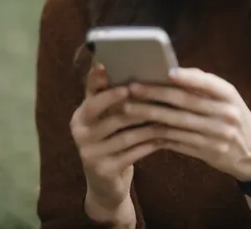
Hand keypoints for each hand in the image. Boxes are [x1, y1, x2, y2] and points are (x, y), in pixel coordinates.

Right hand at [70, 64, 164, 220]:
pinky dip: (150, 144)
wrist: (105, 185)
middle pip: (113, 115)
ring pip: (127, 134)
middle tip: (159, 94)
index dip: (103, 85)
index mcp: (80, 116)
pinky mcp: (103, 170)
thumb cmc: (110, 142)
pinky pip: (133, 152)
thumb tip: (121, 65)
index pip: (92, 96)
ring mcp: (89, 153)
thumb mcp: (105, 120)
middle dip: (139, 104)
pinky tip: (165, 137)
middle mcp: (80, 132)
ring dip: (150, 125)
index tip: (115, 74)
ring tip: (170, 115)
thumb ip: (109, 96)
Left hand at [124, 68, 250, 181]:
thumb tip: (174, 71)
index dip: (187, 78)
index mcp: (229, 96)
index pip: (207, 83)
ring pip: (177, 123)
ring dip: (150, 115)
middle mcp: (225, 114)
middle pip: (186, 102)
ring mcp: (216, 136)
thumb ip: (206, 87)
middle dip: (156, 93)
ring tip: (128, 108)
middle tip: (133, 87)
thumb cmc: (234, 119)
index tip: (166, 72)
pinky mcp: (206, 152)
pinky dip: (158, 134)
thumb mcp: (228, 99)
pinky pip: (177, 141)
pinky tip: (141, 128)